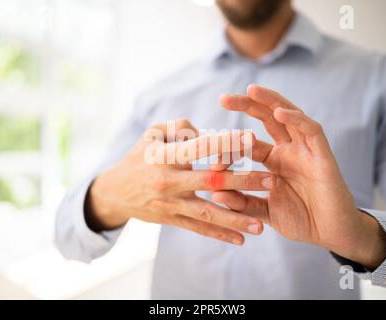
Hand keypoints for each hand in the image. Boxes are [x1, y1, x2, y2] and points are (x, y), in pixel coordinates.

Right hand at [86, 118, 271, 244]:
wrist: (115, 191)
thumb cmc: (140, 156)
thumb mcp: (153, 134)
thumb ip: (181, 127)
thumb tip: (207, 131)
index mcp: (164, 155)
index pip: (199, 147)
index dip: (226, 143)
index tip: (251, 139)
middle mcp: (168, 181)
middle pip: (211, 181)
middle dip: (243, 181)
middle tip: (270, 181)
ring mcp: (170, 204)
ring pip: (207, 213)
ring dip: (235, 219)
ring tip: (261, 227)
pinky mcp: (171, 219)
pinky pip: (198, 229)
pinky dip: (219, 235)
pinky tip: (240, 241)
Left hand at [212, 85, 385, 267]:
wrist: (331, 235)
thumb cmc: (301, 220)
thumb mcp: (264, 211)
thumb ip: (242, 203)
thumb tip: (214, 194)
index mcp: (275, 161)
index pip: (250, 142)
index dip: (230, 143)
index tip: (210, 151)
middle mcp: (290, 150)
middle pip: (268, 118)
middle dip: (247, 105)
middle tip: (223, 98)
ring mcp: (307, 151)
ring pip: (290, 116)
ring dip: (272, 101)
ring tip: (252, 90)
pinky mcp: (324, 156)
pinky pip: (312, 132)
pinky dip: (297, 120)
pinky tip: (280, 113)